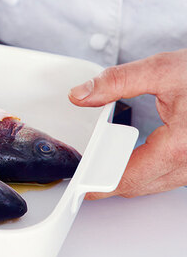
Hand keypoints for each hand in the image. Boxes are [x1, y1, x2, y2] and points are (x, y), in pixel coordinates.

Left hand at [68, 50, 186, 198]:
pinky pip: (169, 178)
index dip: (98, 182)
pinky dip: (148, 173)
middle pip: (139, 186)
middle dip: (108, 181)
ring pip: (155, 185)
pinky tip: (132, 162)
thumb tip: (81, 94)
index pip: (128, 177)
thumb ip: (117, 82)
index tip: (80, 182)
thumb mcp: (161, 70)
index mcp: (180, 145)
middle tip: (84, 172)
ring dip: (128, 178)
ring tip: (102, 165)